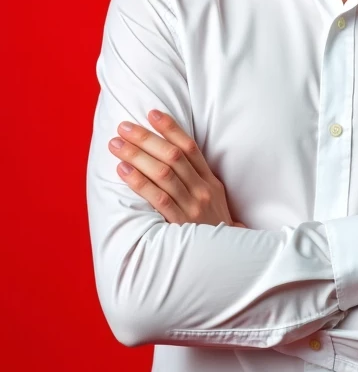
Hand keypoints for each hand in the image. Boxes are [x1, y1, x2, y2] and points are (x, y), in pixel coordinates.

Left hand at [107, 109, 247, 227]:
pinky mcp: (181, 224)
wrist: (226, 258)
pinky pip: (158, 198)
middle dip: (146, 139)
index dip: (170, 128)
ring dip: (137, 156)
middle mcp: (202, 190)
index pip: (190, 148)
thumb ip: (196, 177)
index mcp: (210, 181)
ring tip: (116, 145)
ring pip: (163, 174)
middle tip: (124, 127)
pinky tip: (123, 170)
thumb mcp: (213, 197)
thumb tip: (169, 154)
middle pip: (173, 157)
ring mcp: (192, 206)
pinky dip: (139, 182)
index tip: (151, 113)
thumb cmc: (212, 225)